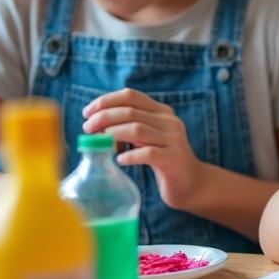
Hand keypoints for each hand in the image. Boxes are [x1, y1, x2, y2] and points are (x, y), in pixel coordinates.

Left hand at [81, 88, 203, 208]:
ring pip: (137, 129)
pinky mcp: (173, 159)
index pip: (131, 96)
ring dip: (112, 134)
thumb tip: (94, 125)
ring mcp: (174, 140)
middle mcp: (170, 121)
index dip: (106, 101)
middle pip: (130, 111)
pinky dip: (130, 155)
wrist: (191, 182)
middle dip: (103, 118)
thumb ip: (129, 127)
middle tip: (87, 128)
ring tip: (99, 142)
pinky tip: (119, 160)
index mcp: (162, 112)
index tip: (87, 112)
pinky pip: (148, 153)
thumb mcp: (148, 137)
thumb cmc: (162, 159)